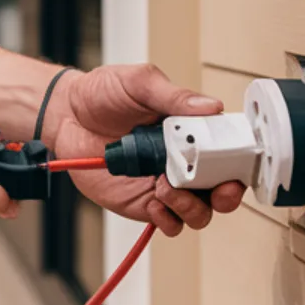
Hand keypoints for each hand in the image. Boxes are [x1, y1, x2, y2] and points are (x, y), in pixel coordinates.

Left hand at [43, 65, 247, 235]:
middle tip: (218, 189)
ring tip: (166, 188)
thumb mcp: (139, 82)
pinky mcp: (141, 202)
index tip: (237, 163)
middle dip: (227, 194)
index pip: (228, 151)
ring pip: (198, 212)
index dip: (239, 162)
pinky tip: (154, 203)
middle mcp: (183, 160)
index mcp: (190, 131)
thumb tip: (211, 107)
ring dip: (192, 207)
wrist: (65, 113)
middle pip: (222, 189)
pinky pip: (166, 222)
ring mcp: (163, 184)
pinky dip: (166, 219)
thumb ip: (173, 96)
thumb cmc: (103, 93)